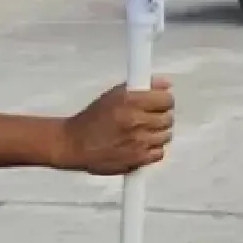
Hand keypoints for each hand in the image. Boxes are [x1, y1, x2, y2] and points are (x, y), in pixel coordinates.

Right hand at [57, 79, 173, 174]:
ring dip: (157, 133)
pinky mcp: (138, 159)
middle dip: (160, 116)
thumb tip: (165, 84)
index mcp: (130, 101)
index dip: (164, 101)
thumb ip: (141, 87)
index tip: (159, 103)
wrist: (74, 144)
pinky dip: (152, 149)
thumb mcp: (113, 95)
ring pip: (166, 135)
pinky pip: (159, 152)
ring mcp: (139, 141)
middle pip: (168, 118)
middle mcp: (136, 120)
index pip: (166, 99)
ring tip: (141, 132)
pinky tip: (140, 145)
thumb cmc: (92, 119)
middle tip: (148, 118)